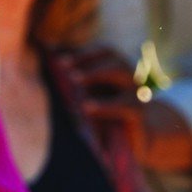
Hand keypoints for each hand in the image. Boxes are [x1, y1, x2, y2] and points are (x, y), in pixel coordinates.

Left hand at [56, 44, 191, 175]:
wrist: (142, 139)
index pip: (106, 52)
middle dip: (89, 58)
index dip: (84, 51)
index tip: (58, 56)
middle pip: (115, 58)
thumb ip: (77, 81)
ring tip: (74, 78)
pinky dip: (105, 105)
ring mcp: (137, 96)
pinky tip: (86, 107)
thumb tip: (50, 57)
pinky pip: (126, 105)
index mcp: (118, 72)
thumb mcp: (93, 97)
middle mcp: (129, 80)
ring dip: (98, 72)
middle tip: (63, 64)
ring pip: (124, 74)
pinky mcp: (140, 115)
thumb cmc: (109, 115)